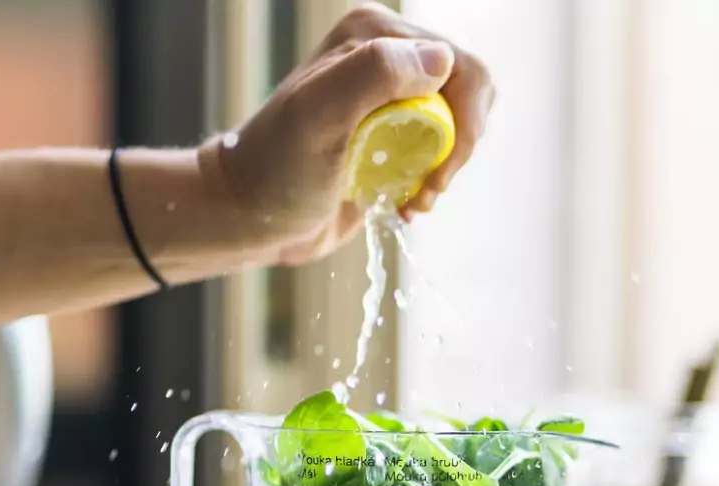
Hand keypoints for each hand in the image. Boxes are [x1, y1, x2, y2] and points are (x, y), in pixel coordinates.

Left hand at [198, 2, 494, 266]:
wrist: (249, 216)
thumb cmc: (276, 168)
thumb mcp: (318, 114)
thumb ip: (376, 73)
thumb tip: (443, 59)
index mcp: (374, 34)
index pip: (460, 66)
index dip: (462, 123)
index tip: (435, 172)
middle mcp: (387, 57)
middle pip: (469, 94)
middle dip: (458, 148)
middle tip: (428, 187)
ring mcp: (391, 98)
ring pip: (460, 125)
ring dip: (446, 170)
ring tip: (415, 199)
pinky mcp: (393, 137)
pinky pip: (440, 151)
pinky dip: (432, 183)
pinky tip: (406, 204)